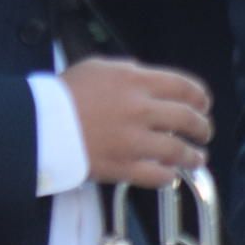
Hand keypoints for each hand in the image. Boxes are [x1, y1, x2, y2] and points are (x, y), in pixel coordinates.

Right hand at [62, 57, 211, 188]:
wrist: (41, 124)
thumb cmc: (65, 93)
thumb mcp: (98, 67)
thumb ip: (128, 72)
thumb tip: (149, 81)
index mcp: (135, 81)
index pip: (184, 86)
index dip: (200, 97)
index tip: (203, 104)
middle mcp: (141, 110)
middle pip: (188, 119)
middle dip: (202, 127)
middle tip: (204, 132)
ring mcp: (135, 141)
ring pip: (179, 151)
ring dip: (193, 156)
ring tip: (197, 158)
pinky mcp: (125, 167)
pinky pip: (159, 176)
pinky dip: (169, 177)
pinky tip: (170, 175)